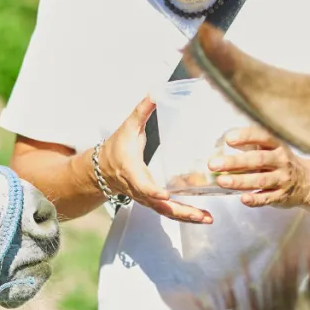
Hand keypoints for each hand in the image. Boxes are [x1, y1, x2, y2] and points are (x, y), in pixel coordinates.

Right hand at [96, 96, 213, 223]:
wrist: (102, 169)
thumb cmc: (117, 147)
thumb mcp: (127, 127)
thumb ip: (142, 111)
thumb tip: (156, 90)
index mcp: (131, 171)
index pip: (142, 184)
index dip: (152, 190)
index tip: (165, 195)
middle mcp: (138, 189)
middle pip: (159, 205)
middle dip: (179, 210)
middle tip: (200, 214)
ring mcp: (145, 198)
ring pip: (165, 212)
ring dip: (186, 216)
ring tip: (207, 218)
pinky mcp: (152, 202)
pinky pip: (168, 211)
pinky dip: (184, 215)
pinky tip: (202, 216)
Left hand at [207, 126, 309, 207]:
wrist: (307, 182)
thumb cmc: (279, 162)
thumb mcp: (270, 150)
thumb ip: (249, 146)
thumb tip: (220, 144)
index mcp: (277, 145)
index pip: (263, 136)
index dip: (246, 136)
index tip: (228, 139)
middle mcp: (281, 160)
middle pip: (258, 160)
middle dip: (235, 162)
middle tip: (214, 164)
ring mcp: (283, 179)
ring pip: (261, 180)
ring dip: (240, 181)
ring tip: (221, 181)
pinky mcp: (282, 196)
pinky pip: (267, 198)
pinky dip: (255, 199)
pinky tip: (243, 199)